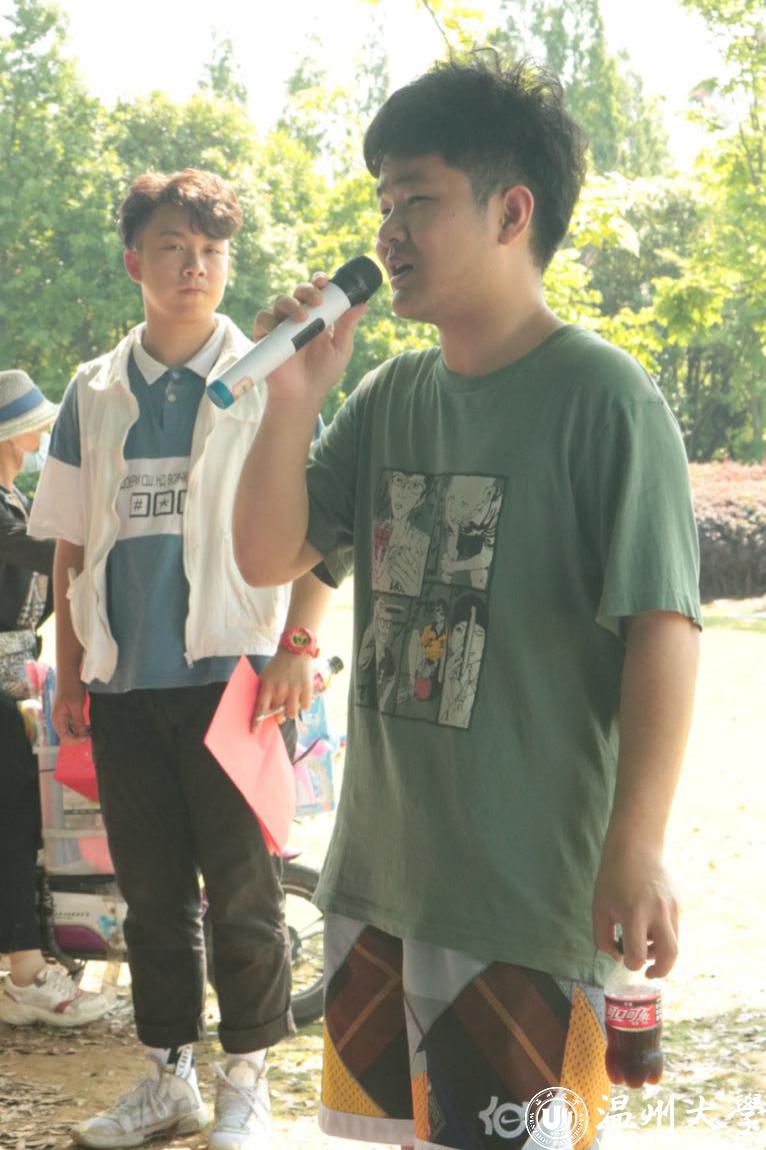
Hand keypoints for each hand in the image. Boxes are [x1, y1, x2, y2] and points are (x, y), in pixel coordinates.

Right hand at [52, 678, 88, 741]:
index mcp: (57, 719)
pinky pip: (73, 724)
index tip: (87, 739)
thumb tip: (82, 735)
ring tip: (91, 731)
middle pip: (67, 736)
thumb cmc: (70, 688)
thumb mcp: (76, 705)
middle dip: (78, 738)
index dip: (76, 740)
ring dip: (80, 733)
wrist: (69, 674)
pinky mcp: (68, 713)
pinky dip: (80, 727)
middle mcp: (58, 720)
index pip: (65, 737)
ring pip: (71, 731)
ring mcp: (63, 717)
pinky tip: (89, 726)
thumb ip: (79, 721)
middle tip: (90, 736)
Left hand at [252, 651, 313, 728]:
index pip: (260, 708)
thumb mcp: (266, 675)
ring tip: (292, 703)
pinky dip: (303, 704)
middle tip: (280, 711)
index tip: (254, 731)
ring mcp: (294, 689)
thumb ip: (264, 692)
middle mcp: (280, 689)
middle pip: (277, 713)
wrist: (295, 650)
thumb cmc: (278, 665)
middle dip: (278, 715)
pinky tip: (301, 697)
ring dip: (291, 711)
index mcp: (268, 685)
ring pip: (292, 713)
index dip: (257, 721)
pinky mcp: (307, 688)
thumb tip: (262, 710)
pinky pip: (305, 707)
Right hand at [253, 273, 367, 403]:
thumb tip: (363, 304)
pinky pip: (263, 319)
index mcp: (318, 315)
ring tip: (302, 318)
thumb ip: (348, 326)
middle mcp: (299, 316)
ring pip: (280, 301)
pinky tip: (279, 328)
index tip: (324, 281)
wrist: (303, 395)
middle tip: (317, 300)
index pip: (317, 291)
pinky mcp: (266, 336)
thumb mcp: (340, 349)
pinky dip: (269, 320)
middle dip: (307, 289)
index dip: (319, 281)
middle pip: (299, 291)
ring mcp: (281, 325)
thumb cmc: (323, 372)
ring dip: (291, 304)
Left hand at [593, 843, 679, 978]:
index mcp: (634, 913)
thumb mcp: (599, 907)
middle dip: (661, 971)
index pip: (638, 955)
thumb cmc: (612, 878)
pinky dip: (663, 936)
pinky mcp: (677, 903)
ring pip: (675, 943)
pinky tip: (648, 926)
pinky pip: (674, 929)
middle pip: (671, 955)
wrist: (635, 847)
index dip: (630, 963)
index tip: (624, 958)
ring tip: (643, 943)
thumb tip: (619, 958)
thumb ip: (604, 938)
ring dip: (661, 953)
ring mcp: (671, 907)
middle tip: (648, 972)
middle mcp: (658, 911)